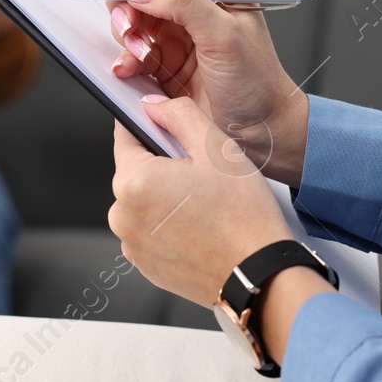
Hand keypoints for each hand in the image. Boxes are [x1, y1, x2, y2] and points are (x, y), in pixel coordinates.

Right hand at [105, 0, 305, 179]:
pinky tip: (131, 68)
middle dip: (126, 2)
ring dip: (127, 34)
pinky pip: (131, 49)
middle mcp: (195, 4)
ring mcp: (177, 32)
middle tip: (128, 25)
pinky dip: (125, 58)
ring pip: (132, 16)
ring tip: (141, 54)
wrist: (261, 132)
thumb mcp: (224, 36)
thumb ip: (182, 3)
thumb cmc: (258, 82)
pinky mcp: (164, 60)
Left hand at [108, 96, 303, 306]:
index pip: (126, 136)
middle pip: (135, 170)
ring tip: (204, 204)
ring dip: (166, 196)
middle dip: (163, 166)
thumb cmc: (242, 217)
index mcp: (133, 182)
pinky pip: (150, 230)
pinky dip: (169, 224)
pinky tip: (199, 226)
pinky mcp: (145, 265)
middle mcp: (123, 216)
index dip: (151, 127)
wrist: (258, 275)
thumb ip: (178, 114)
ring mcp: (132, 244)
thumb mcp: (216, 147)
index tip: (171, 133)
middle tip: (202, 175)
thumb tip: (153, 105)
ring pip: (143, 201)